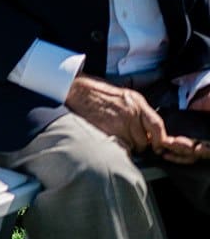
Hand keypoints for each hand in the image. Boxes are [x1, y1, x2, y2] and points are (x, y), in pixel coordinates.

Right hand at [66, 75, 209, 160]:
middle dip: (139, 144)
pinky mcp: (107, 130)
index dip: (160, 140)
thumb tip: (151, 131)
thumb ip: (140, 112)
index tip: (158, 147)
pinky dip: (117, 146)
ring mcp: (119, 122)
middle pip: (144, 141)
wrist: (79, 91)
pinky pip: (119, 146)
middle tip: (130, 138)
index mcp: (137, 103)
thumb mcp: (126, 96)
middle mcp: (130, 113)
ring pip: (132, 146)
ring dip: (128, 145)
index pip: (157, 125)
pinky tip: (111, 137)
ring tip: (118, 136)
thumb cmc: (101, 94)